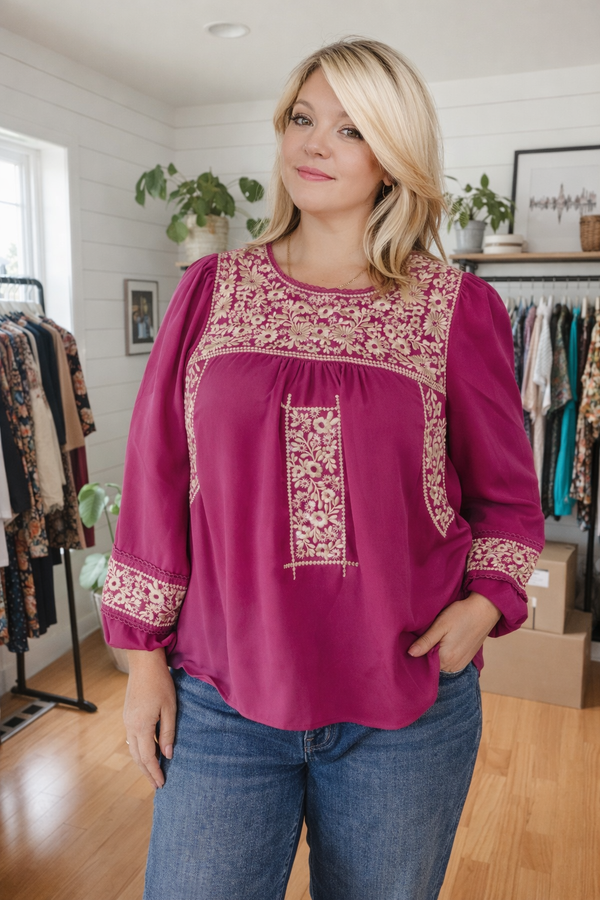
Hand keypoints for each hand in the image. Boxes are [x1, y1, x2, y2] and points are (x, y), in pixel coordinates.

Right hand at [123, 648, 175, 788]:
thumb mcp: (170, 708)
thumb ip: (168, 733)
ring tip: (153, 772)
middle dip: (147, 772)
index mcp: (141, 726)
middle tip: (157, 784)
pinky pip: (132, 739)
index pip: (147, 757)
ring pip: (132, 749)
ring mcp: (127, 720)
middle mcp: (130, 726)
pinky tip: (149, 751)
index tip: (162, 784)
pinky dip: (140, 749)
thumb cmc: (160, 683)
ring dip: (142, 762)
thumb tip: (168, 755)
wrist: (144, 663)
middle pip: (137, 757)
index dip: (154, 772)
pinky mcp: (128, 715)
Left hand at [407, 592, 501, 672]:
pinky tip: (444, 642)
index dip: (417, 652)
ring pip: (440, 663)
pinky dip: (445, 654)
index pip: (423, 663)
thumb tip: (410, 654)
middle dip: (426, 653)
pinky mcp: (465, 659)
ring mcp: (460, 664)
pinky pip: (449, 662)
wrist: (485, 610)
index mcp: (445, 658)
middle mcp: (453, 666)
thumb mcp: (441, 625)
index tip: (414, 641)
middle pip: (432, 664)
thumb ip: (426, 641)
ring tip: (435, 638)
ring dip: (436, 654)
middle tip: (424, 637)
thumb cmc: (462, 614)